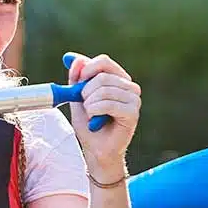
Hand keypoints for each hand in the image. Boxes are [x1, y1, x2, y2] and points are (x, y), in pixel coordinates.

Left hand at [65, 52, 140, 180]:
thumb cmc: (89, 123)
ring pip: (103, 90)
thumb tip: (73, 58)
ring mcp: (134, 100)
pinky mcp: (133, 113)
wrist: (95, 149)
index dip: (86, 69)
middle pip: (101, 76)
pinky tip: (96, 121)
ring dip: (89, 105)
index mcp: (118, 79)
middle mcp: (130, 87)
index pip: (104, 61)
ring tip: (92, 116)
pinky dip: (95, 111)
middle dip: (85, 92)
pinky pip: (108, 104)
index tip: (76, 81)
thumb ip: (76, 78)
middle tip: (86, 107)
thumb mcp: (78, 97)